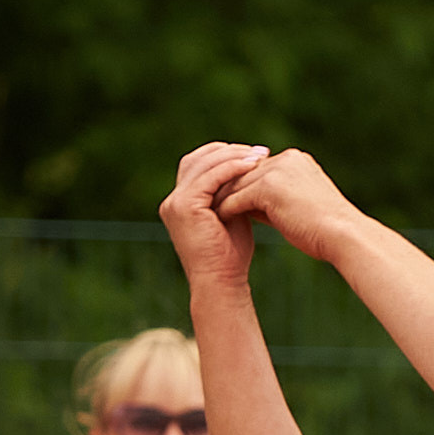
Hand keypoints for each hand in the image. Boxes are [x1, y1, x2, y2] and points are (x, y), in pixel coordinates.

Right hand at [161, 143, 268, 289]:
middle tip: (260, 151)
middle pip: (198, 159)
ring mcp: (176, 202)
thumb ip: (231, 195)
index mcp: (181, 201)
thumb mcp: (231, 217)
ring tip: (260, 156)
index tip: (254, 154)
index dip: (224, 155)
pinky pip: (210, 178)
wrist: (221, 282)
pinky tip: (252, 166)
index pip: (199, 164)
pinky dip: (231, 169)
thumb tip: (250, 172)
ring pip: (204, 165)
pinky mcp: (185, 206)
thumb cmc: (231, 256)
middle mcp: (173, 200)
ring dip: (233, 157)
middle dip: (230, 151)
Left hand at [216, 148, 360, 265]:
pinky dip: (227, 209)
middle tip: (209, 203)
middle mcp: (286, 160)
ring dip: (222, 198)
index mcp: (296, 161)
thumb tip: (250, 206)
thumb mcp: (301, 207)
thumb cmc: (328, 231)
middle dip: (228, 188)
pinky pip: (238, 197)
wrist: (344, 237)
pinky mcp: (269, 186)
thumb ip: (276, 199)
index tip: (227, 198)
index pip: (259, 170)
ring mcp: (277, 171)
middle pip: (245, 173)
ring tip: (208, 213)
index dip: (243, 185)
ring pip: (239, 184)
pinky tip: (217, 222)